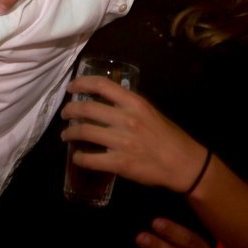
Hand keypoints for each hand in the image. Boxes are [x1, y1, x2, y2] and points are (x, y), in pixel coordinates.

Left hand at [61, 76, 208, 193]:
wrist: (183, 163)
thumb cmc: (168, 136)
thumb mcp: (150, 112)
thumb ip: (129, 106)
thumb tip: (105, 102)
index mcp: (134, 102)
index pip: (101, 85)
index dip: (81, 83)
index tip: (71, 87)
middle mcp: (126, 119)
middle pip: (87, 108)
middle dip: (70, 110)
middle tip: (65, 114)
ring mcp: (121, 141)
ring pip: (84, 132)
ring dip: (69, 133)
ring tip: (66, 135)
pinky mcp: (119, 163)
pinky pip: (90, 159)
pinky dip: (79, 157)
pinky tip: (77, 157)